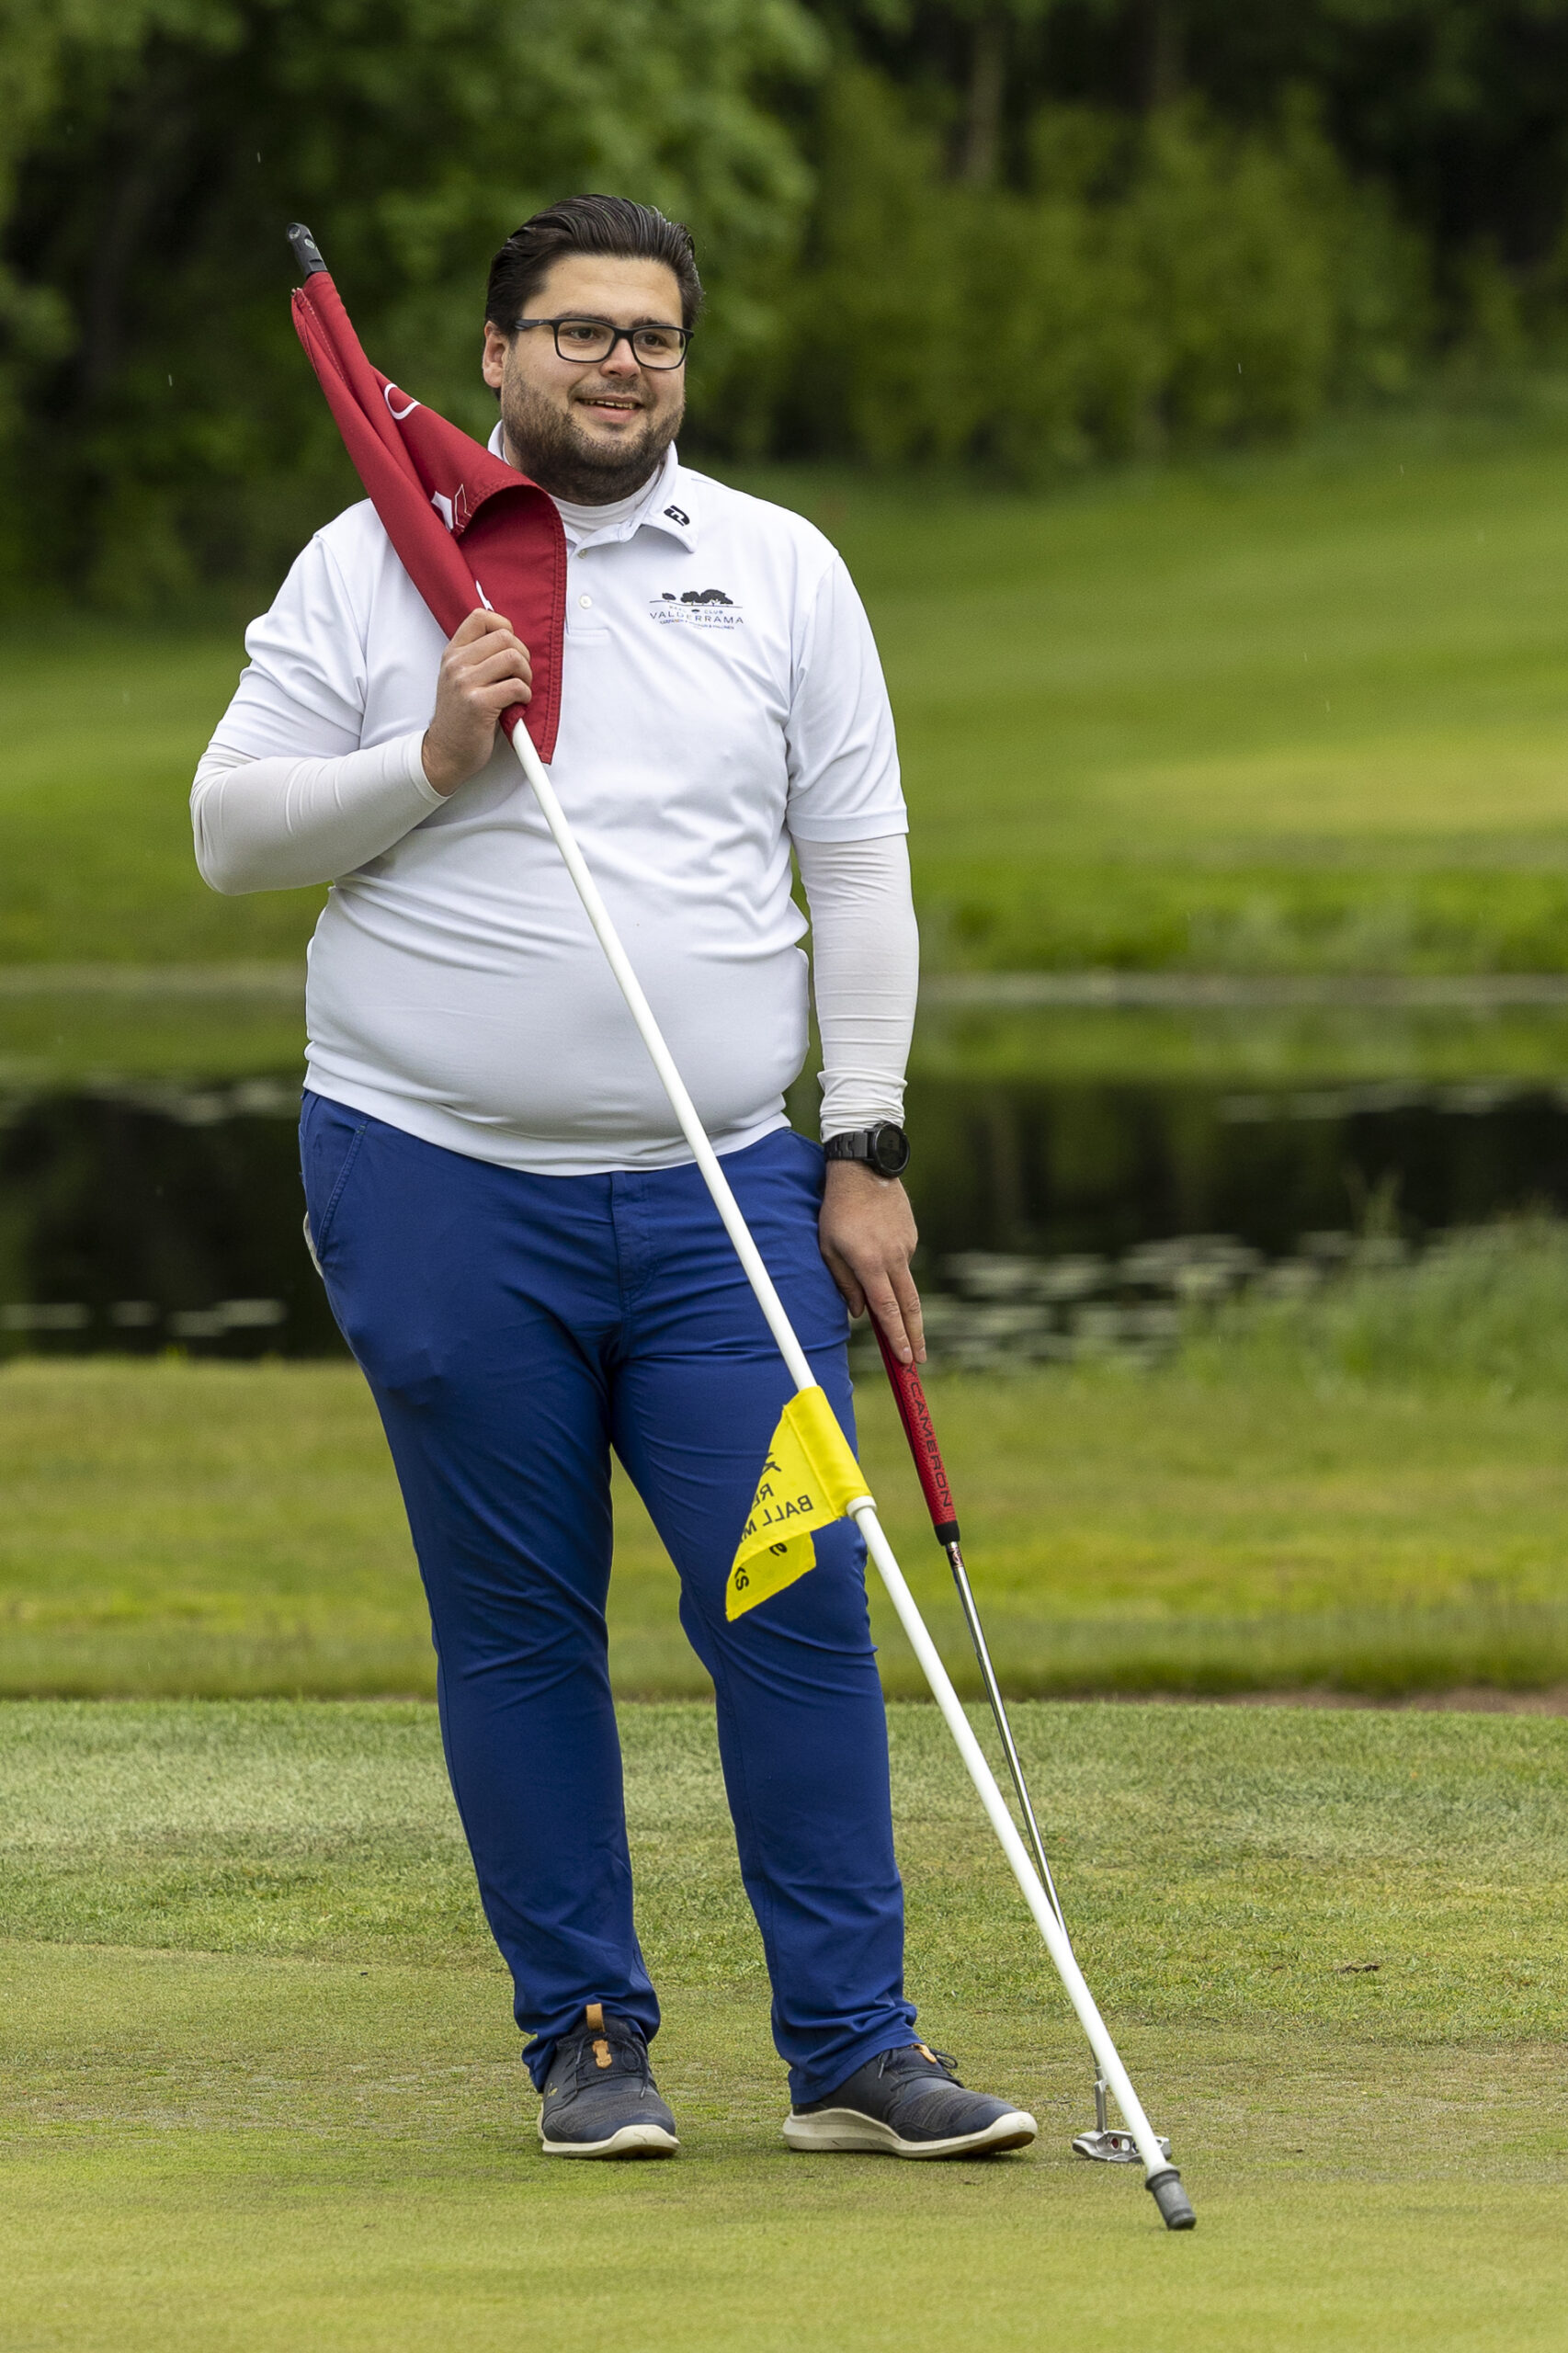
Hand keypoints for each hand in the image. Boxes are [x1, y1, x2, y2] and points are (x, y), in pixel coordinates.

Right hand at [421, 609, 532, 795]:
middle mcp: (456, 664)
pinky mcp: (479, 703)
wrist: (445, 752)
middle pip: (505, 637)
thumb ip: (478, 657)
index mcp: (453, 653)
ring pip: (513, 658)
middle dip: (522, 655)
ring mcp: (465, 682)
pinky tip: (518, 704)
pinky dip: (525, 695)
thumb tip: (512, 642)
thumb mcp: (459, 678)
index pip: (481, 617)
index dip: (505, 627)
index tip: (510, 647)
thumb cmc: (460, 717)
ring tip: (520, 690)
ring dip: (526, 675)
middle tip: (520, 675)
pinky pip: (516, 686)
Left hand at [818, 1159, 923, 1364]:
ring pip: (904, 1282)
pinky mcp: (912, 1236)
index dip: (897, 1337)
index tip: (906, 1357)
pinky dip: (893, 1267)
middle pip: (910, 1306)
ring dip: (899, 1298)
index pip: (887, 1310)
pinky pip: (902, 1260)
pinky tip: (877, 1250)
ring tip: (882, 1289)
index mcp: (870, 1263)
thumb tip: (858, 1313)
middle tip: (918, 1360)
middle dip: (915, 1336)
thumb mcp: (828, 1248)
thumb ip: (844, 1283)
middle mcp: (893, 1258)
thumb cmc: (837, 1210)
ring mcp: (906, 1246)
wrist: (864, 1169)